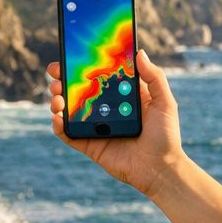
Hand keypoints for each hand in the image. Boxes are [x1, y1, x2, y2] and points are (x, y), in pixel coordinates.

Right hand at [48, 49, 185, 198]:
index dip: (84, 65)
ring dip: (57, 100)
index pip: (99, 75)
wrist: (160, 169)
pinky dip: (58, 126)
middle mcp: (105, 109)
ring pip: (69, 110)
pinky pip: (69, 135)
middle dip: (63, 80)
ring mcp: (96, 127)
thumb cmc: (166, 136)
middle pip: (79, 90)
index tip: (71, 54)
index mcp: (121, 96)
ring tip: (56, 97)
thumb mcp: (165, 103)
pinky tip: (56, 118)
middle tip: (55, 73)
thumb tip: (140, 53)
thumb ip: (155, 77)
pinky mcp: (90, 145)